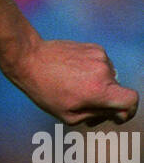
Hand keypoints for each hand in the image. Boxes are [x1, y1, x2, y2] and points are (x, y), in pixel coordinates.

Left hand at [3, 38, 138, 126]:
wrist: (31, 59)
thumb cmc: (46, 91)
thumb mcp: (69, 115)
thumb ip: (96, 115)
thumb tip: (115, 113)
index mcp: (99, 90)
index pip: (131, 100)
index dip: (128, 111)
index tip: (117, 115)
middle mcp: (104, 71)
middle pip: (117, 92)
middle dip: (105, 102)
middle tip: (83, 106)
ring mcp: (101, 57)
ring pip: (109, 79)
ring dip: (97, 86)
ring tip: (73, 88)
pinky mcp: (96, 47)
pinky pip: (101, 66)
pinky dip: (92, 73)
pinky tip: (73, 75)